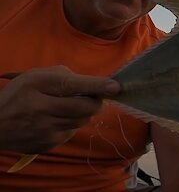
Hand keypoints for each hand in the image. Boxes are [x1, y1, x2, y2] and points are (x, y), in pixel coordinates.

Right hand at [0, 66, 120, 153]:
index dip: (98, 86)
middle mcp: (41, 109)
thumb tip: (94, 84)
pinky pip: (72, 132)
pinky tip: (57, 120)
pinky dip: (71, 125)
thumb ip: (66, 76)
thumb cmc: (21, 94)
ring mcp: (45, 130)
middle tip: (91, 97)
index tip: (116, 86)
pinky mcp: (48, 144)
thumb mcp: (37, 76)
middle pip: (86, 107)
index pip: (74, 85)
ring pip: (82, 121)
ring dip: (83, 113)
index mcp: (38, 86)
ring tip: (66, 108)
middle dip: (95, 101)